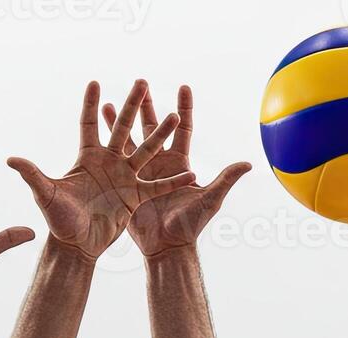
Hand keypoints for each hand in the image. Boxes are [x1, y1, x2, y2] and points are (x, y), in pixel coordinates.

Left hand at [7, 80, 196, 259]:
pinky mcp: (135, 197)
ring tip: (174, 116)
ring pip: (145, 151)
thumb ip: (33, 175)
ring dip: (158, 135)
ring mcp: (124, 178)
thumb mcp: (46, 195)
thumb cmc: (59, 220)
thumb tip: (10, 159)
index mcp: (87, 158)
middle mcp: (108, 163)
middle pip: (122, 128)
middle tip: (142, 82)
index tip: (95, 81)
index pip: (89, 124)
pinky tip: (191, 174)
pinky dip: (173, 182)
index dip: (92, 104)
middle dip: (131, 105)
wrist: (77, 246)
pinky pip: (157, 186)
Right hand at [102, 85, 251, 257]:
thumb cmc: (190, 225)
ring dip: (123, 119)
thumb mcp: (210, 200)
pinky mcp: (126, 180)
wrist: (166, 245)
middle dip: (148, 105)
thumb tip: (249, 163)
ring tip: (113, 99)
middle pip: (154, 127)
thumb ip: (226, 179)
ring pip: (131, 138)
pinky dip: (108, 140)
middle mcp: (161, 162)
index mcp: (181, 163)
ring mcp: (142, 170)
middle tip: (141, 82)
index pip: (184, 129)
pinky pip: (116, 156)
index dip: (185, 108)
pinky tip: (99, 128)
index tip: (184, 86)